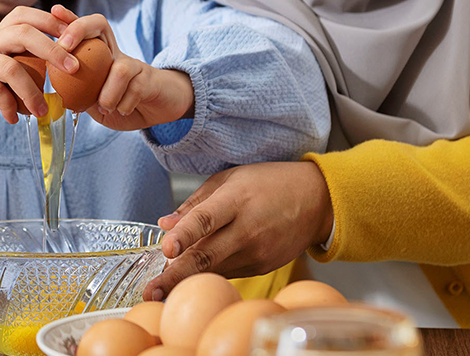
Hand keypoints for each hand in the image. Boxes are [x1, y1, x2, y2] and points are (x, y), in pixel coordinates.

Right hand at [0, 6, 78, 120]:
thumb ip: (7, 59)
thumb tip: (38, 88)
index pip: (29, 17)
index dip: (54, 24)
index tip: (76, 40)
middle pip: (27, 34)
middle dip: (55, 50)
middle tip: (76, 70)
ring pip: (12, 66)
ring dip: (33, 90)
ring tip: (43, 112)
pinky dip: (6, 105)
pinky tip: (12, 118)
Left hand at [50, 5, 193, 130]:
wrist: (159, 112)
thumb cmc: (122, 104)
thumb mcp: (94, 102)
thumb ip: (80, 95)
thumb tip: (59, 95)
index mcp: (98, 55)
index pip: (84, 30)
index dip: (70, 19)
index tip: (55, 10)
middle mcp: (115, 52)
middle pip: (99, 23)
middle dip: (79, 30)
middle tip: (65, 47)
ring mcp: (134, 63)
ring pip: (119, 68)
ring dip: (107, 93)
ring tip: (104, 107)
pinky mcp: (151, 79)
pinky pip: (135, 88)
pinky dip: (124, 104)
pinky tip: (121, 111)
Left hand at [143, 161, 334, 300]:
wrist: (317, 200)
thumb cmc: (270, 184)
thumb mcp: (229, 179)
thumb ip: (195, 203)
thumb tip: (165, 225)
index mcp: (236, 200)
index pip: (206, 219)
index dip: (184, 235)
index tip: (165, 249)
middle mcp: (247, 229)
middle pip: (207, 256)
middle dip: (176, 276)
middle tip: (151, 291)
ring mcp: (257, 252)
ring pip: (215, 270)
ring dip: (188, 278)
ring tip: (162, 286)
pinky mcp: (262, 267)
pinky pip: (228, 273)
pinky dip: (209, 274)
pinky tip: (194, 274)